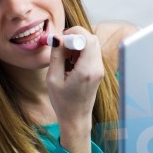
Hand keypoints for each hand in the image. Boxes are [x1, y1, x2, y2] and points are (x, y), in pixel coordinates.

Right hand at [46, 26, 103, 152]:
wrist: (76, 119)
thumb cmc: (63, 103)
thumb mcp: (53, 79)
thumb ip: (56, 56)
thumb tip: (56, 37)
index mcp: (86, 70)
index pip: (87, 38)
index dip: (72, 34)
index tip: (60, 41)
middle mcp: (97, 68)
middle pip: (91, 38)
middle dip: (75, 38)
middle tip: (61, 48)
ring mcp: (99, 69)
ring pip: (91, 44)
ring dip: (77, 45)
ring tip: (64, 58)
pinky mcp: (98, 71)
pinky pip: (91, 53)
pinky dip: (80, 52)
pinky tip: (70, 63)